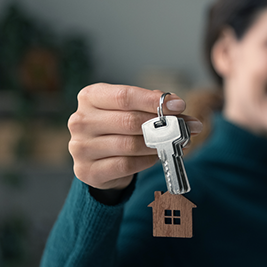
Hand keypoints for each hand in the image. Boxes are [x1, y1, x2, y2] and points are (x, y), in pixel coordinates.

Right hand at [68, 83, 202, 189]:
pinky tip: (157, 156)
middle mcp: (80, 120)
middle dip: (162, 125)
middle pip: (129, 121)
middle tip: (185, 127)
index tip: (179, 105)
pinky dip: (147, 160)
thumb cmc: (116, 128)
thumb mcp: (129, 109)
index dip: (153, 101)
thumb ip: (150, 105)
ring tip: (175, 143)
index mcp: (90, 97)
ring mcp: (80, 147)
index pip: (124, 96)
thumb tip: (176, 106)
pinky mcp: (87, 171)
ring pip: (129, 145)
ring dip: (158, 144)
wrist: (97, 160)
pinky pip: (126, 165)